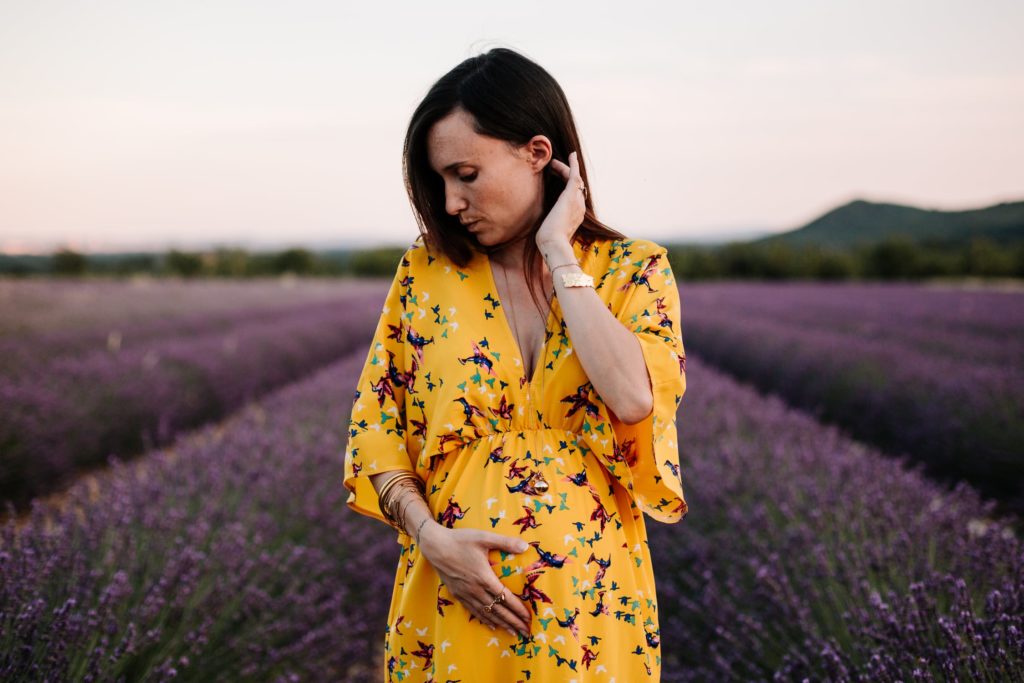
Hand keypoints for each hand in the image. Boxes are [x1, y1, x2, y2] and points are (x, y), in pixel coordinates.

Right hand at [419, 524, 533, 637]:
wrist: (435, 546)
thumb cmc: (460, 540)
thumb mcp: (484, 538)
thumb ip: (505, 542)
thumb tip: (525, 546)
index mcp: (484, 577)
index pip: (505, 597)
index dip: (517, 608)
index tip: (528, 617)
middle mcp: (475, 589)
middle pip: (498, 610)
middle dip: (513, 621)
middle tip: (526, 631)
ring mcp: (466, 593)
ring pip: (487, 613)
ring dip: (501, 624)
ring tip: (513, 633)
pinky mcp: (458, 594)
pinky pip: (474, 611)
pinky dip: (485, 620)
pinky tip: (492, 625)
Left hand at [535, 150, 586, 247]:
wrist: (554, 245)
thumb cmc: (549, 244)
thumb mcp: (549, 234)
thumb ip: (549, 229)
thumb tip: (543, 234)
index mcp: (575, 217)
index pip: (574, 198)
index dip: (568, 188)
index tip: (559, 182)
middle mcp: (579, 208)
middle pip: (576, 187)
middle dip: (566, 176)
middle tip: (554, 168)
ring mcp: (577, 201)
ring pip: (575, 179)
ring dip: (566, 169)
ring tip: (554, 163)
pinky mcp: (571, 195)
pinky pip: (575, 175)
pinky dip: (574, 164)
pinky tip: (571, 155)